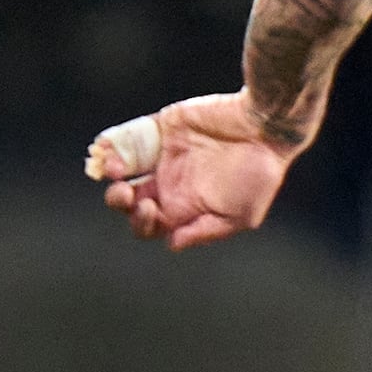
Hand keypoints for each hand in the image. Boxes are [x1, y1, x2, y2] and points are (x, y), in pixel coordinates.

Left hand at [88, 92, 297, 249]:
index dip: (141, 222)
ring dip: (111, 172)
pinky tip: (107, 149)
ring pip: (124, 170)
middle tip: (125, 192)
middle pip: (129, 200)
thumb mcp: (239, 215)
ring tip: (114, 169)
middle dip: (119, 200)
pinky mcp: (163, 128)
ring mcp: (164, 155)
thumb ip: (203, 231)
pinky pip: (130, 137)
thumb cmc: (259, 175)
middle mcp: (170, 183)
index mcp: (185, 208)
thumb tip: (172, 244)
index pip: (149, 224)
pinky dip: (113, 144)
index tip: (150, 209)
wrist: (265, 128)